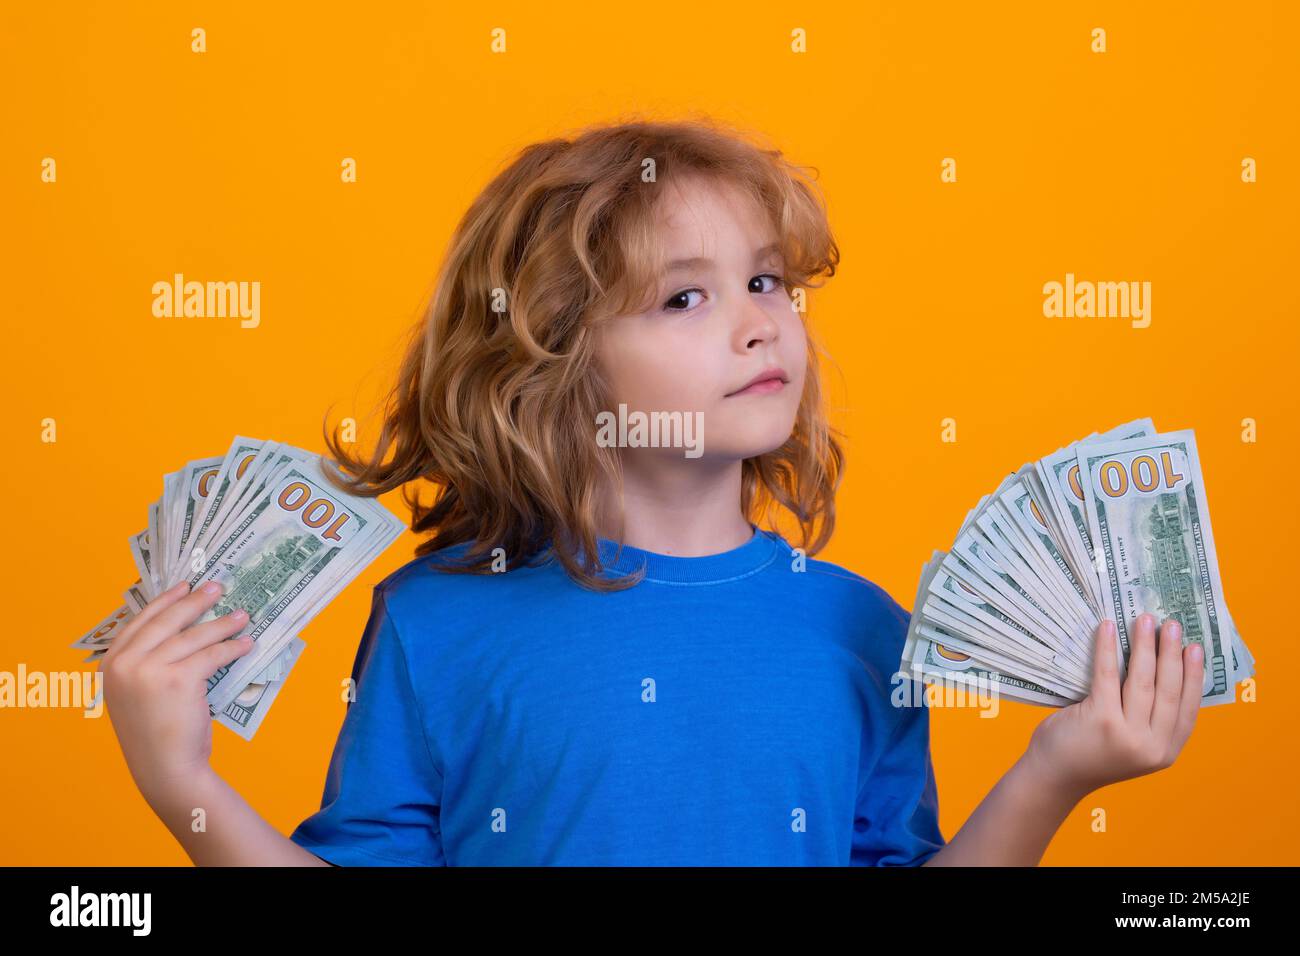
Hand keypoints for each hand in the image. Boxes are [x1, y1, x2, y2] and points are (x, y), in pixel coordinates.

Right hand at [100, 579, 255, 798]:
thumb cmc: (154, 732)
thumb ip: (145, 662)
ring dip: (222, 624)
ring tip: (242, 616)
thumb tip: (180, 628)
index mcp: (110, 664)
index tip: (185, 586)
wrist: (164, 768)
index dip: (166, 601)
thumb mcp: (135, 693)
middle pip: (168, 621)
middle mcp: (124, 664)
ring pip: (194, 636)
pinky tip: (246, 644)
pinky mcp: (179, 679)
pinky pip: (212, 655)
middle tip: (218, 588)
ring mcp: (149, 670)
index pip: (141, 621)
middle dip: (196, 602)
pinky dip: (232, 648)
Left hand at [1022, 613, 1203, 800]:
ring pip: (1142, 681)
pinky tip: (1108, 628)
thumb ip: (1149, 719)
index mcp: (1165, 751)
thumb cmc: (1091, 752)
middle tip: (1172, 624)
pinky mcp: (1101, 720)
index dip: (1194, 676)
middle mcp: (1151, 746)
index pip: (1188, 708)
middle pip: (1168, 690)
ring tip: (1146, 620)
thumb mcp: (1133, 744)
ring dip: (1146, 646)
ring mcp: (1127, 735)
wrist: (1055, 776)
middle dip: (1172, 653)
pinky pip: (1107, 675)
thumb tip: (1160, 668)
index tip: (1196, 648)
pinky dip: (1108, 648)